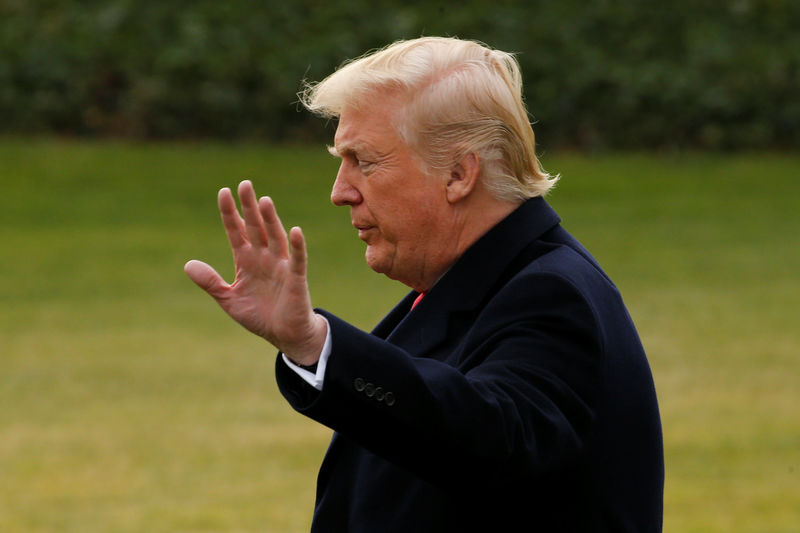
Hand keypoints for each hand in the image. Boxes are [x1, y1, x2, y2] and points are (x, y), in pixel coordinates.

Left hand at [184, 180, 326, 365]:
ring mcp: (280, 266)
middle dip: (249, 207)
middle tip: (244, 184)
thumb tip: (187, 264)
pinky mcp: (295, 279)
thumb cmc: (260, 315)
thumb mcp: (228, 299)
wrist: (284, 335)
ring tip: (264, 201)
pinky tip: (294, 231)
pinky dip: (296, 246)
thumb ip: (210, 282)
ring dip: (270, 220)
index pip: (236, 231)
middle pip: (255, 227)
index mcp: (246, 261)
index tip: (223, 192)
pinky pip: (296, 259)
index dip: (230, 213)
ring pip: (275, 237)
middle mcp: (264, 258)